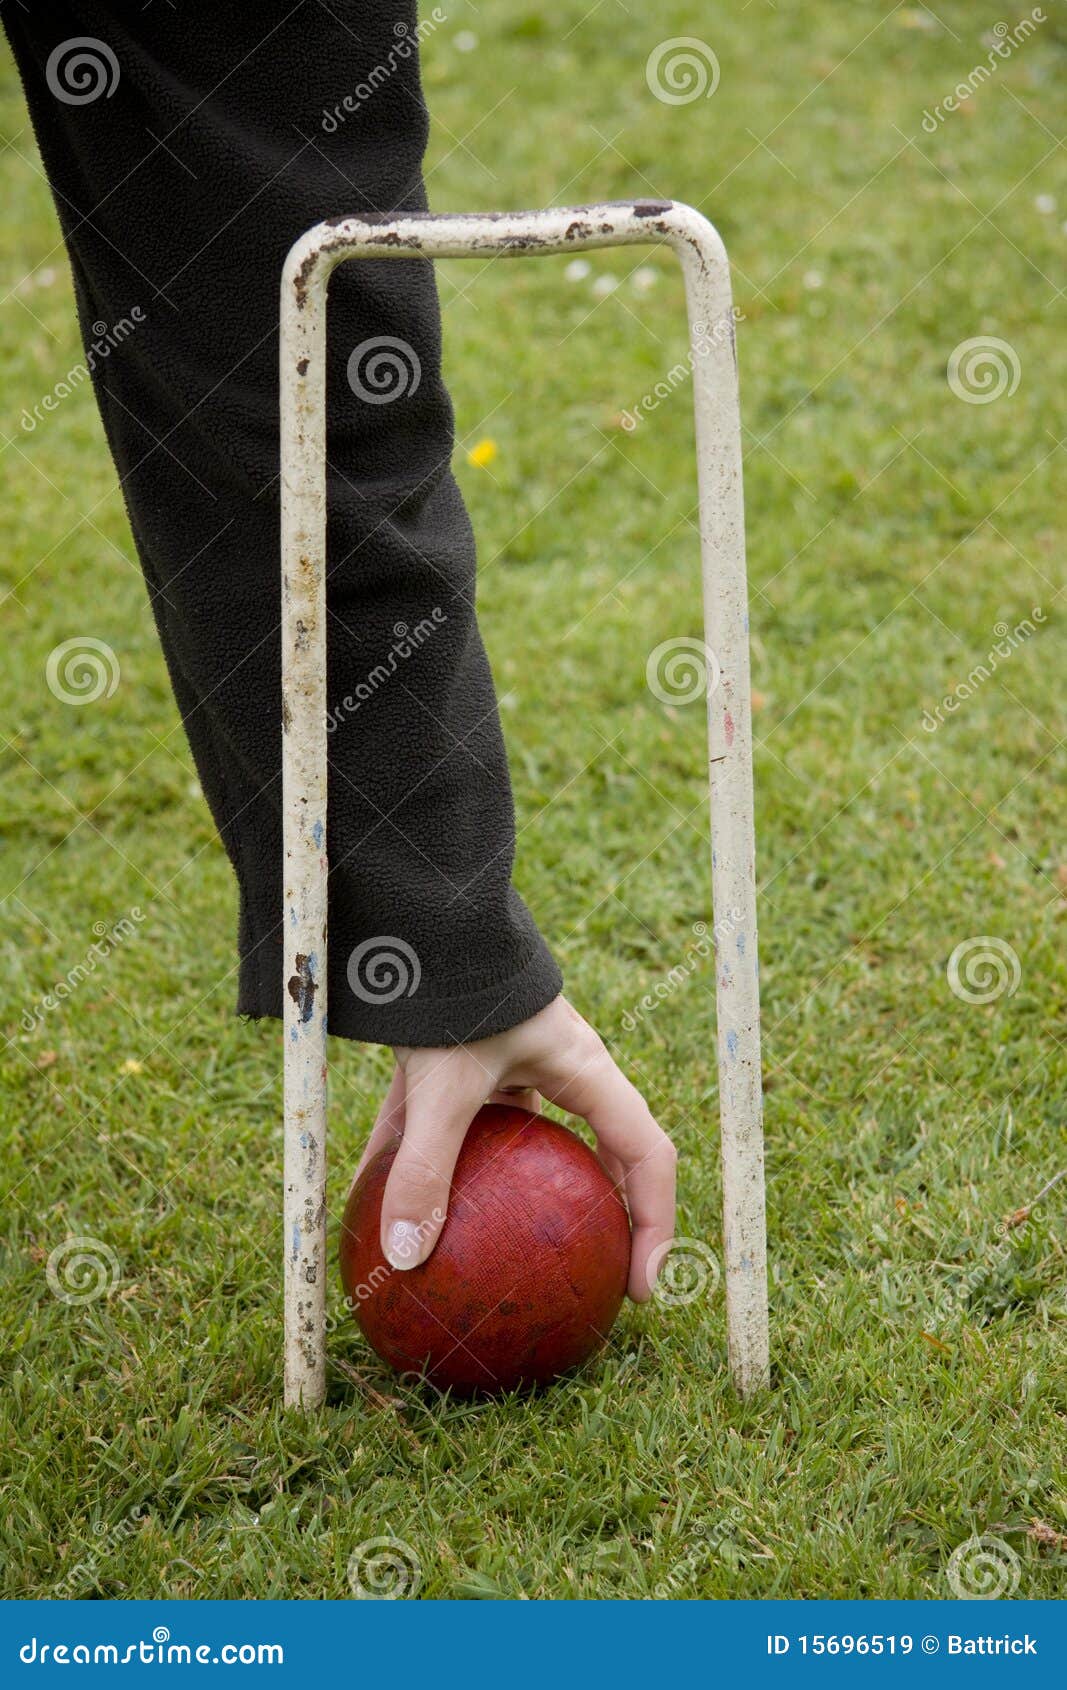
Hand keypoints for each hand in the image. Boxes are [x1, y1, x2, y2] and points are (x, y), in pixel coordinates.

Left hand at [352, 995, 675, 1301]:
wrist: (419, 910)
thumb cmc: (454, 986)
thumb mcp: (441, 1082)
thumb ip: (424, 1168)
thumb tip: (405, 1261)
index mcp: (585, 1069)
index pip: (647, 1156)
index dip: (656, 1224)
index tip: (639, 1291)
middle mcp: (556, 1068)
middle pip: (596, 1156)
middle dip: (596, 1218)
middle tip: (582, 1280)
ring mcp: (506, 1062)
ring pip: (519, 1144)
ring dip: (506, 1195)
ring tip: (481, 1259)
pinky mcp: (455, 1057)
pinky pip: (447, 1124)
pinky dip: (422, 1163)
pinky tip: (379, 1212)